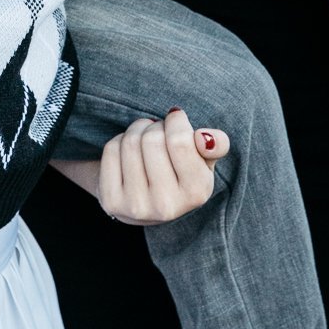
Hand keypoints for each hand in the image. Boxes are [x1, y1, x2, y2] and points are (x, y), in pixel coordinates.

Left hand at [99, 110, 228, 223]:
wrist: (146, 201)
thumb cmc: (179, 172)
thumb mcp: (204, 160)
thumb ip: (216, 145)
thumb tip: (207, 138)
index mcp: (197, 193)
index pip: (180, 140)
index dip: (175, 121)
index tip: (176, 121)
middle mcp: (167, 205)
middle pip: (153, 139)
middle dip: (156, 126)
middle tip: (159, 133)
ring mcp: (137, 206)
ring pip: (130, 142)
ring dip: (137, 130)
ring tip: (144, 139)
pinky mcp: (112, 201)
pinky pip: (111, 151)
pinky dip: (119, 142)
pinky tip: (128, 155)